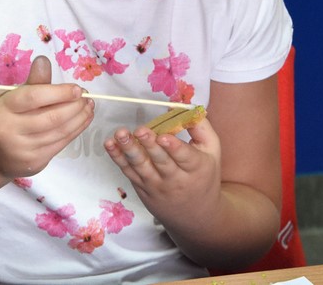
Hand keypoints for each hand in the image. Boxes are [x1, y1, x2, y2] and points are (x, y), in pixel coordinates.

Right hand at [0, 56, 93, 177]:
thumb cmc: (4, 117)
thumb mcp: (10, 96)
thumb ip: (31, 81)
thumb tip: (44, 60)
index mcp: (2, 108)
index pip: (34, 97)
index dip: (59, 92)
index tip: (77, 89)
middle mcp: (10, 130)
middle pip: (51, 117)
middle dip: (75, 106)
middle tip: (87, 97)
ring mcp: (22, 149)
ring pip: (59, 132)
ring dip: (80, 118)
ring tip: (89, 106)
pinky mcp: (34, 162)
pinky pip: (61, 144)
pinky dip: (76, 130)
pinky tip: (83, 120)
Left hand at [103, 118, 221, 224]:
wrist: (195, 216)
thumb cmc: (204, 175)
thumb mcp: (212, 150)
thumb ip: (200, 126)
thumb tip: (181, 106)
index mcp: (196, 168)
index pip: (184, 157)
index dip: (173, 147)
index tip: (163, 136)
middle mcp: (175, 179)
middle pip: (160, 161)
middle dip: (149, 145)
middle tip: (140, 130)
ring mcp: (156, 186)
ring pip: (141, 167)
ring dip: (129, 150)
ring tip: (120, 134)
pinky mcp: (142, 189)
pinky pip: (129, 172)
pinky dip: (118, 158)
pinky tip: (110, 144)